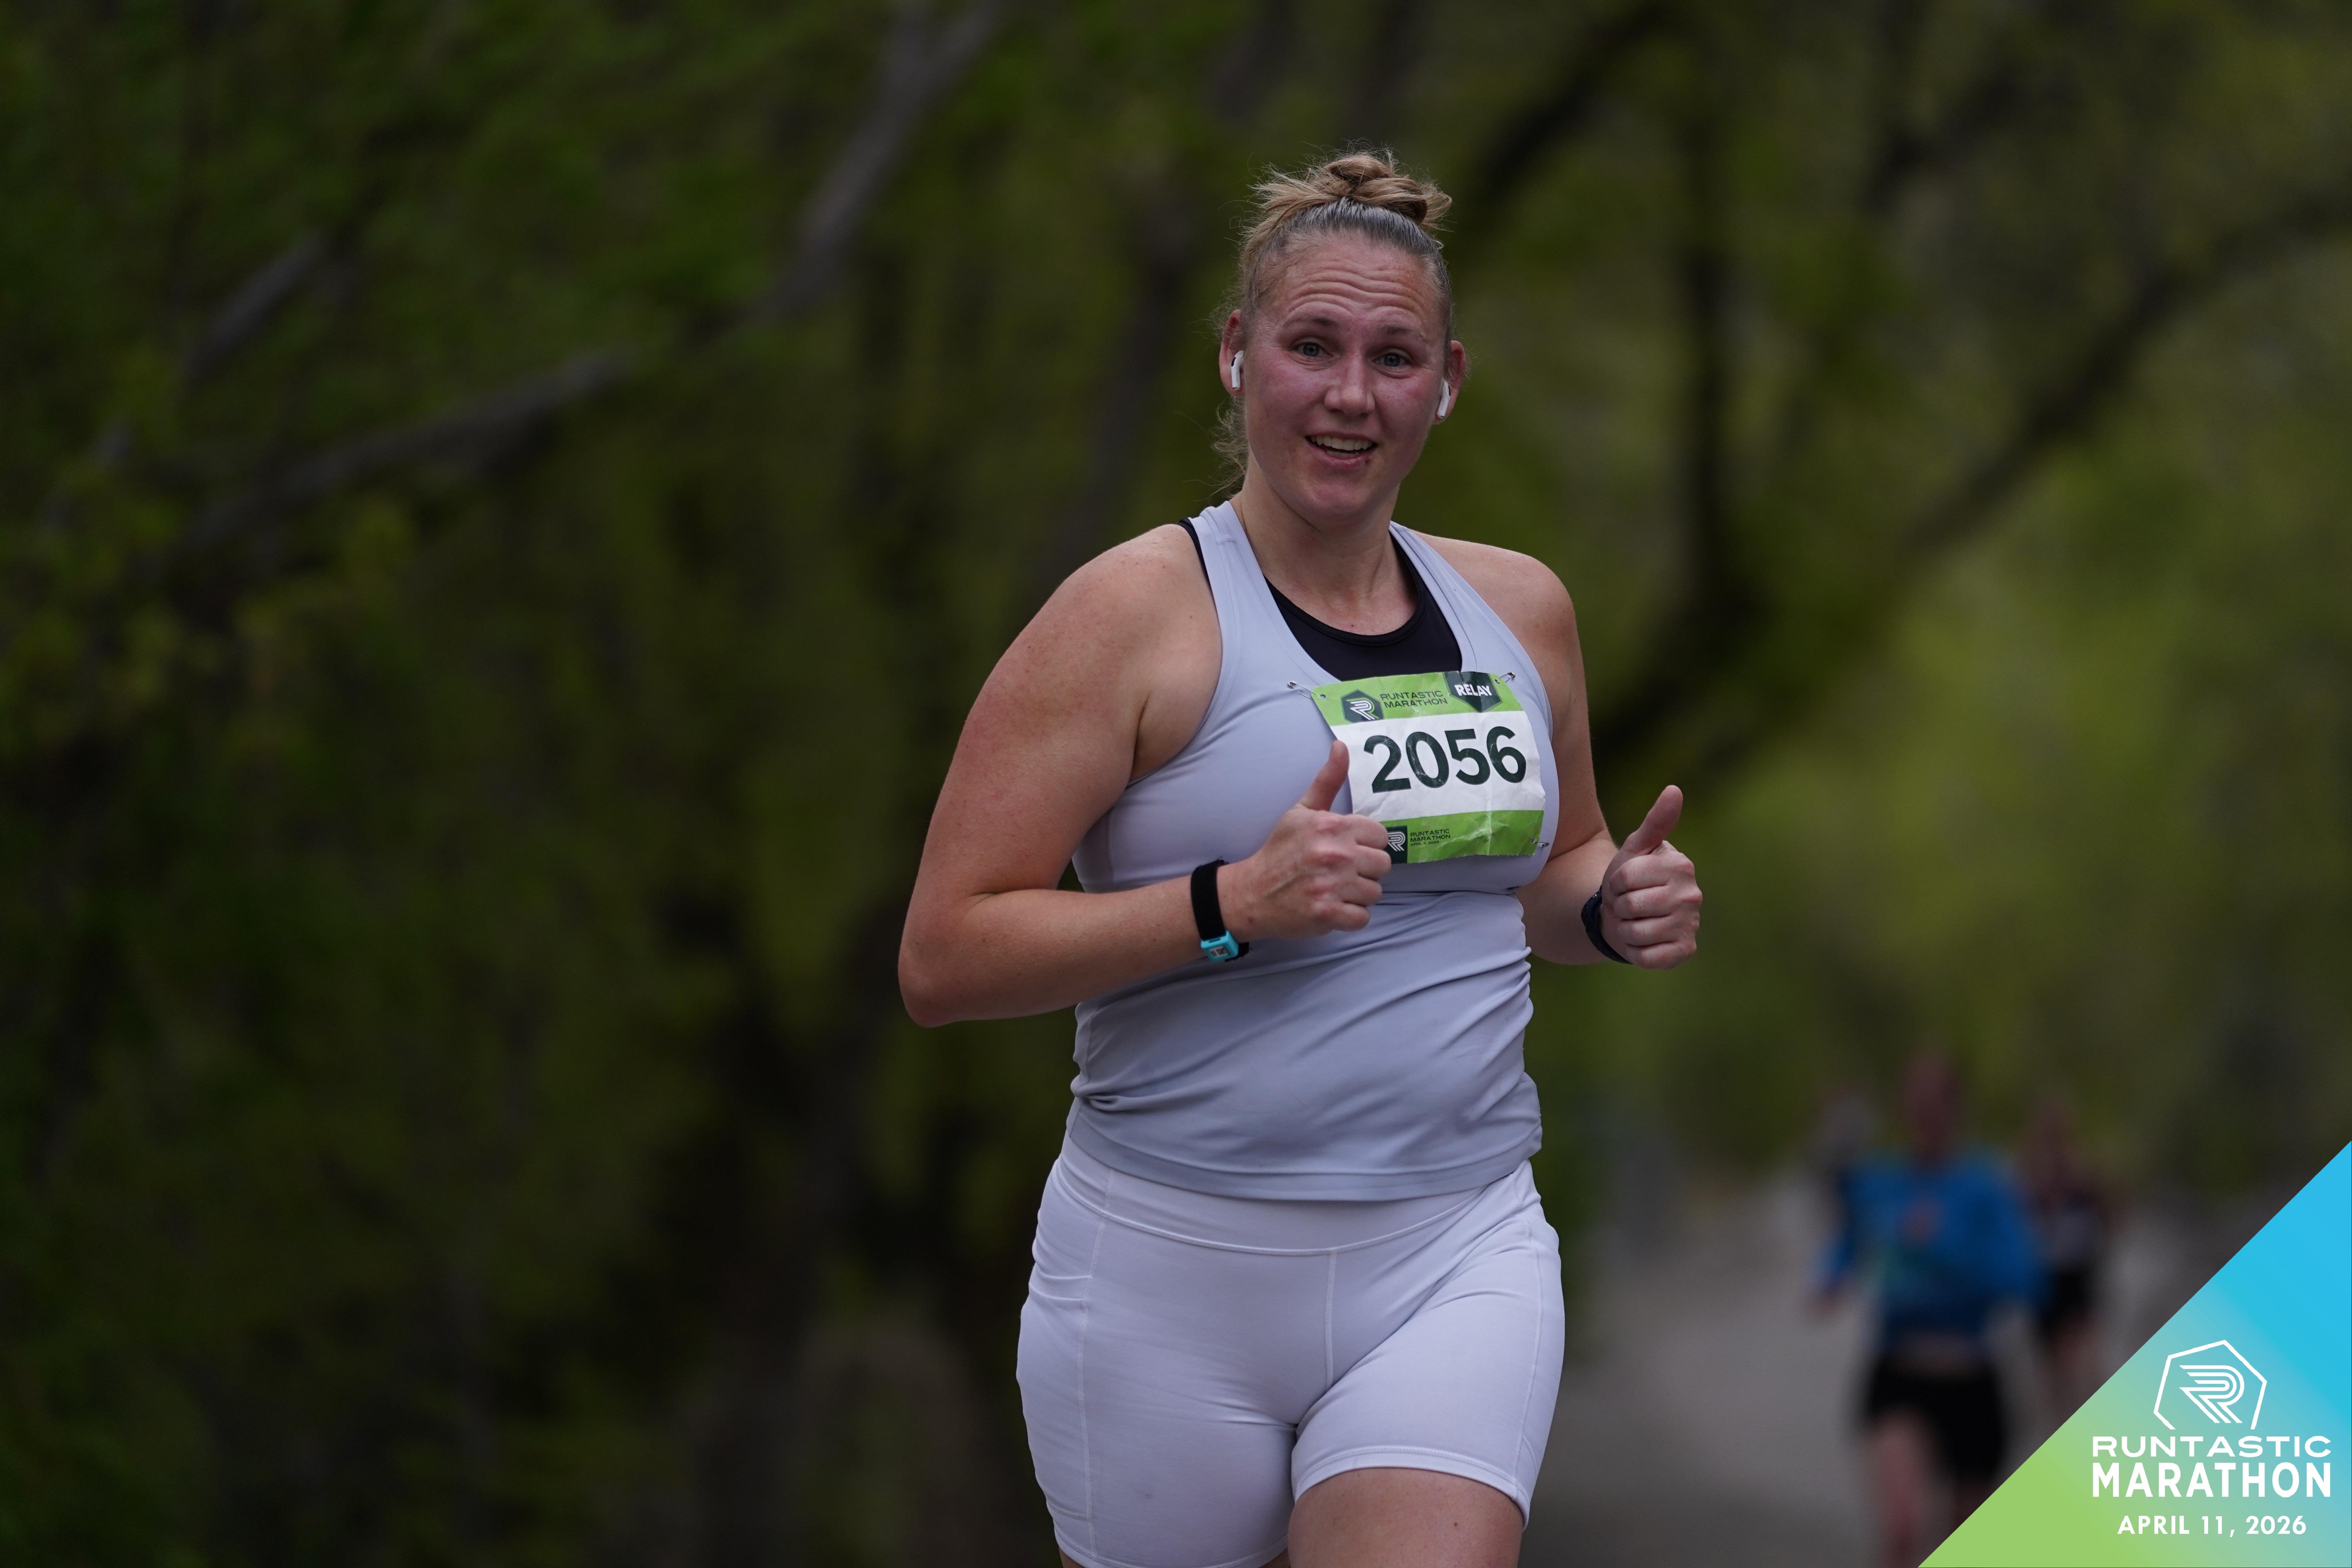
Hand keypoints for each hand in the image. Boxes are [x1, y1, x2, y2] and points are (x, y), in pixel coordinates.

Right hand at [1221, 740, 1393, 940]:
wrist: (1251, 893)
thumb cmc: (1279, 851)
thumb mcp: (1301, 811)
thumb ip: (1327, 780)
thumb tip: (1341, 745)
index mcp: (1331, 826)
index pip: (1380, 836)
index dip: (1365, 844)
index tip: (1347, 849)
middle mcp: (1334, 855)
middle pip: (1383, 865)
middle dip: (1365, 870)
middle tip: (1340, 872)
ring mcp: (1332, 886)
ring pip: (1375, 892)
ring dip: (1358, 894)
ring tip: (1334, 890)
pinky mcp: (1328, 915)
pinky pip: (1363, 918)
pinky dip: (1350, 916)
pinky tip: (1332, 906)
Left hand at [1598, 785, 1701, 967]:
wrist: (1625, 915)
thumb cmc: (1630, 879)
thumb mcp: (1636, 848)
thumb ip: (1655, 821)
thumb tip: (1674, 790)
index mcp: (1680, 865)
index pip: (1626, 878)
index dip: (1615, 882)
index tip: (1622, 883)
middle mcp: (1692, 895)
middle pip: (1631, 905)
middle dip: (1620, 906)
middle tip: (1627, 904)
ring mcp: (1690, 925)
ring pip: (1636, 932)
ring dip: (1626, 929)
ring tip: (1634, 921)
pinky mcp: (1685, 951)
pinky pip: (1648, 957)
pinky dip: (1636, 951)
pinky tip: (1643, 940)